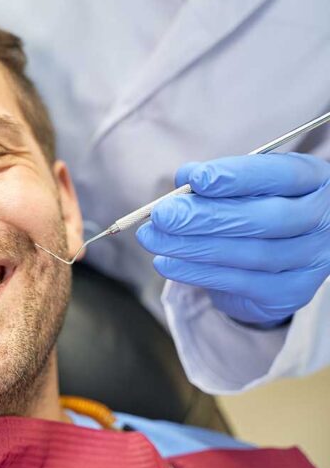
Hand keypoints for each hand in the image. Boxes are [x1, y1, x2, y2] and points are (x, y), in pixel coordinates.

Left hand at [136, 152, 329, 325]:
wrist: (281, 254)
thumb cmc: (256, 205)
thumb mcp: (241, 185)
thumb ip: (214, 179)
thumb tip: (185, 178)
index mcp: (312, 180)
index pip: (279, 175)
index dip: (237, 177)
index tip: (195, 179)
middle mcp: (320, 220)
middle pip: (265, 219)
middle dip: (206, 217)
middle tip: (162, 215)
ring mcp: (310, 259)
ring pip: (250, 254)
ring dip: (193, 247)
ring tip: (153, 238)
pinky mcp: (290, 292)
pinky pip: (239, 283)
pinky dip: (197, 273)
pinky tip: (167, 263)